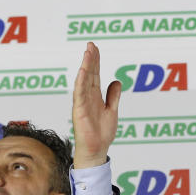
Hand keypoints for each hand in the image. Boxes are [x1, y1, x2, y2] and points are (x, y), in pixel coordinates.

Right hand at [72, 42, 121, 168]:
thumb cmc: (102, 133)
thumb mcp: (112, 110)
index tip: (95, 48)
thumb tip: (117, 81)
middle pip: (89, 74)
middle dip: (90, 59)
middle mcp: (88, 97)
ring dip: (85, 66)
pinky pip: (79, 94)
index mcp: (95, 96)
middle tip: (90, 44)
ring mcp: (82, 102)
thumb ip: (113, 96)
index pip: (95, 75)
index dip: (95, 61)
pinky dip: (80, 82)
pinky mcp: (79, 110)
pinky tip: (82, 71)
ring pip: (84, 81)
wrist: (97, 149)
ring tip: (87, 53)